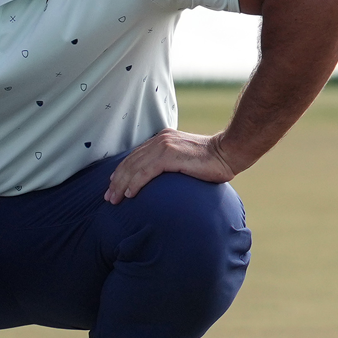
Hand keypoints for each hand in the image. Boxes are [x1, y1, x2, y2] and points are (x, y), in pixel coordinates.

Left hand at [105, 129, 242, 202]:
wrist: (229, 152)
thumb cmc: (213, 160)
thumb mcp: (187, 159)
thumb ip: (173, 164)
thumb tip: (163, 180)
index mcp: (163, 139)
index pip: (135, 156)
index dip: (122, 172)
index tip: (114, 186)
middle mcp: (160, 140)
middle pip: (131, 161)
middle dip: (117, 180)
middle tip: (108, 197)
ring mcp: (164, 146)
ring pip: (135, 167)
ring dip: (122, 184)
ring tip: (114, 199)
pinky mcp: (170, 156)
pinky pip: (146, 172)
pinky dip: (135, 183)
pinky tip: (129, 194)